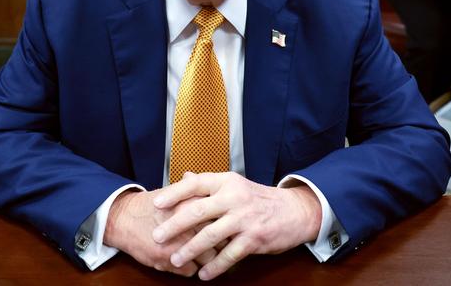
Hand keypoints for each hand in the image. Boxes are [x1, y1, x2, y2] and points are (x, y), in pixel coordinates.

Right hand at [104, 189, 217, 276]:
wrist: (124, 220)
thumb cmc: (149, 206)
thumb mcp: (173, 192)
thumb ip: (192, 189)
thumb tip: (208, 182)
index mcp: (190, 206)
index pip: (221, 218)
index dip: (227, 222)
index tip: (229, 224)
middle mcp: (187, 226)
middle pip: (219, 239)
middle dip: (223, 242)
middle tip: (224, 241)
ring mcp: (178, 246)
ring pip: (208, 258)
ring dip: (210, 257)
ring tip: (209, 253)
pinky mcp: (169, 262)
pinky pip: (192, 270)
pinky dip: (193, 267)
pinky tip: (190, 259)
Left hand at [152, 172, 321, 280]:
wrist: (294, 211)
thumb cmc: (258, 199)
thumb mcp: (235, 185)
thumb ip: (209, 184)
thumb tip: (185, 177)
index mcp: (227, 182)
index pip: (196, 184)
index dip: (175, 193)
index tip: (157, 204)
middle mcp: (234, 197)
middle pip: (198, 211)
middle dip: (175, 225)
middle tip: (157, 236)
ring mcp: (244, 218)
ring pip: (211, 235)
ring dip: (190, 250)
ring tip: (175, 260)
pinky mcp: (254, 238)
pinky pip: (229, 255)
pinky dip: (215, 266)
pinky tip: (203, 274)